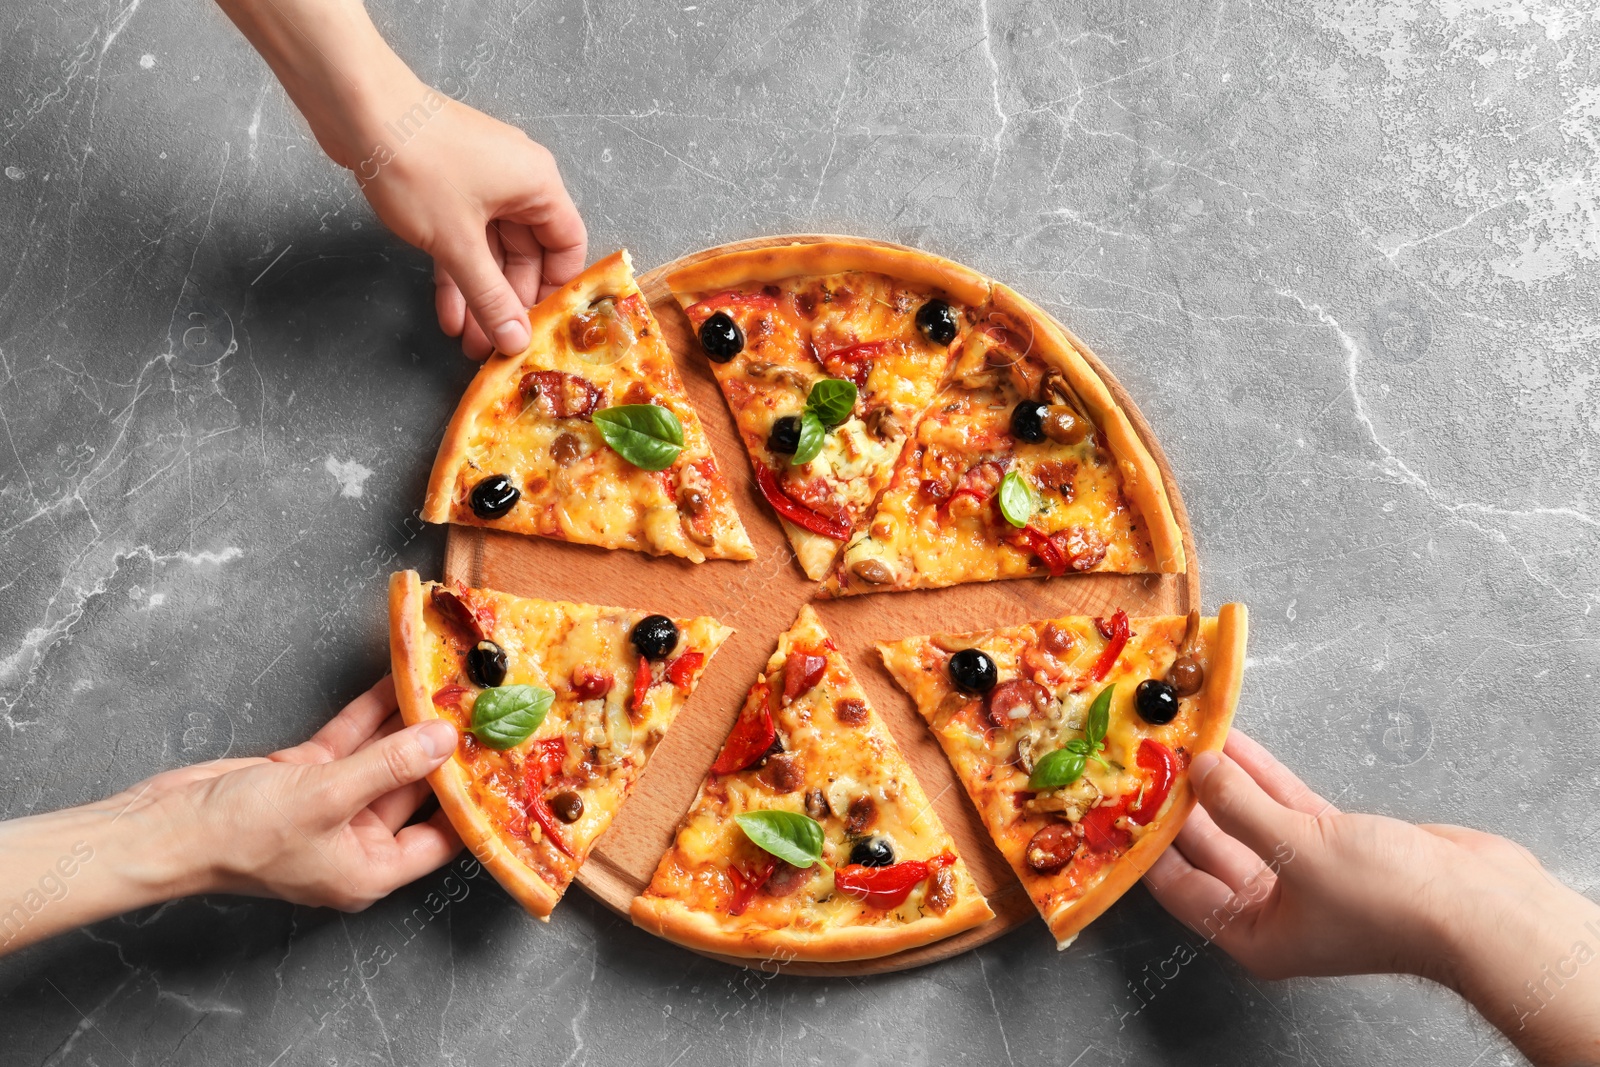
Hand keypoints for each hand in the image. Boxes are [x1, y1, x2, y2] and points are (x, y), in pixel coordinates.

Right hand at [128, 676, 461, 909]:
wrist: (164, 828)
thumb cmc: (241, 837)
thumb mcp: (328, 797)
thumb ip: (390, 764)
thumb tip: (443, 739)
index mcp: (370, 870)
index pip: (441, 838)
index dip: (471, 803)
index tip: (501, 764)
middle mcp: (356, 842)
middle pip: (414, 790)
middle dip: (442, 750)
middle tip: (478, 710)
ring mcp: (330, 806)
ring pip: (383, 758)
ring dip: (408, 723)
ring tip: (444, 686)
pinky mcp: (303, 777)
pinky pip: (350, 742)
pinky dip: (370, 714)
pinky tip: (396, 682)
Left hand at [354, 92, 586, 359]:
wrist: (357, 110)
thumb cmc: (417, 161)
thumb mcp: (459, 244)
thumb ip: (491, 297)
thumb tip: (516, 338)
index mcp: (538, 185)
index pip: (567, 246)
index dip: (556, 290)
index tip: (541, 326)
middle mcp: (517, 181)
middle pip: (527, 254)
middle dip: (509, 302)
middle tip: (499, 344)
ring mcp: (481, 183)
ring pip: (491, 252)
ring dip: (480, 295)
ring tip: (470, 340)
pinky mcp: (448, 188)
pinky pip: (463, 240)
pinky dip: (457, 273)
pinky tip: (449, 311)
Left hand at [1145, 731, 1599, 1064]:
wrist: (1481, 907)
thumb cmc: (1391, 903)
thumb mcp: (1297, 849)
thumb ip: (1240, 806)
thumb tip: (1198, 770)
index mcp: (1252, 934)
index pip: (1178, 885)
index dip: (1147, 841)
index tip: (1121, 799)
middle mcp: (1273, 909)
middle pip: (1209, 846)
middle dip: (1180, 802)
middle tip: (1148, 757)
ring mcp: (1306, 875)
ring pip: (1247, 818)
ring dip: (1220, 778)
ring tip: (1185, 735)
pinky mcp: (1337, 844)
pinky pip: (1283, 804)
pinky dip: (1259, 773)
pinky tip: (1235, 738)